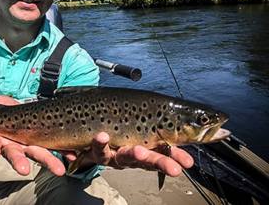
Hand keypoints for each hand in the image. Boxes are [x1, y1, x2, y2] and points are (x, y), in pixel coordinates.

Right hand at [0, 89, 65, 175]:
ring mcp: (30, 143)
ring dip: (49, 161)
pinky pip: (56, 146)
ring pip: (39, 153)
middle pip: (16, 154)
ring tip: (60, 170)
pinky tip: (75, 155)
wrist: (11, 114)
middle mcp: (13, 144)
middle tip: (24, 171)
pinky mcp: (45, 139)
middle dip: (20, 162)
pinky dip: (66, 151)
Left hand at [77, 132, 193, 176]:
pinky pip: (96, 149)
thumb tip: (197, 120)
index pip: (162, 153)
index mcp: (145, 148)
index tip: (187, 162)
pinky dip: (99, 144)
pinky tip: (101, 136)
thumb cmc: (120, 129)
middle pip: (145, 160)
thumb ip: (162, 127)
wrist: (90, 133)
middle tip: (173, 168)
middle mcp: (130, 154)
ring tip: (136, 150)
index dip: (175, 157)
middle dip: (160, 163)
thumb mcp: (142, 127)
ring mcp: (112, 153)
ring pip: (119, 157)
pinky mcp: (95, 152)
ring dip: (129, 154)